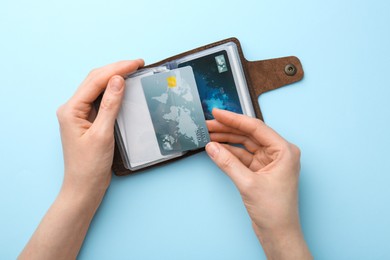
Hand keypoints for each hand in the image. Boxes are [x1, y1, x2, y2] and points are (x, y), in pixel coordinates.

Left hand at [57, 59, 143, 195]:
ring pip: (97, 87)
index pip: (96, 80)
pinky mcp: (87, 120)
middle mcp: (72, 108)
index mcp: (71, 109)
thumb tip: (118, 79)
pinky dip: (113, 91)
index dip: (117, 68)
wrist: (84, 188)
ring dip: (114, 77)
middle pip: (94, 80)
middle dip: (116, 69)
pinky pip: (100, 99)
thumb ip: (110, 105)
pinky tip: (123, 87)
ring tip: (133, 70)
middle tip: (138, 64)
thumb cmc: (90, 166)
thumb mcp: (103, 134)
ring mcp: (79, 114)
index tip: (137, 63)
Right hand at [205, 109, 311, 259]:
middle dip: (228, 129)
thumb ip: (228, 163)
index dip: (234, 119)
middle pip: (249, 134)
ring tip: (209, 134)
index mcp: (284, 151)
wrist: (278, 234)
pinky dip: (230, 153)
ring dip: (227, 140)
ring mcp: (269, 162)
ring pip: (245, 144)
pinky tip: (217, 149)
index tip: (217, 113)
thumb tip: (212, 147)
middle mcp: (279, 153)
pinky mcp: (261, 171)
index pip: (256, 128)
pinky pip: (243, 156)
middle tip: (208, 124)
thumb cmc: (275, 211)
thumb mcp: (248, 184)